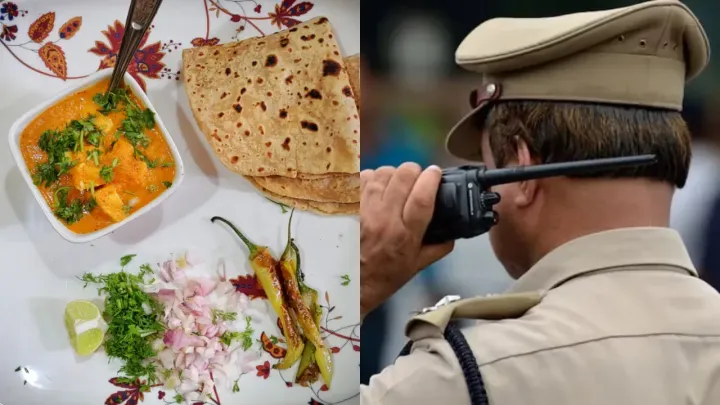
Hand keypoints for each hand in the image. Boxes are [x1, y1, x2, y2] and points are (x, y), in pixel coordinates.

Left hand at [360, 163, 454, 318]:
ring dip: (394, 174)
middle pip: (403, 176)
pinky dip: (372, 178)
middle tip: (416, 179)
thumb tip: (453, 231)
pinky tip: (375, 188)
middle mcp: (383, 218)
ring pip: (383, 172)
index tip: (436, 173)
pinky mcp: (347, 204)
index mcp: (405, 235)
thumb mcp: (416, 266)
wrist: (347, 283)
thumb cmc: (383, 276)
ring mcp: (362, 208)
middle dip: (415, 172)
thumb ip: (438, 247)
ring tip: (395, 184)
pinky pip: (362, 176)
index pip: (422, 197)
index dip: (432, 178)